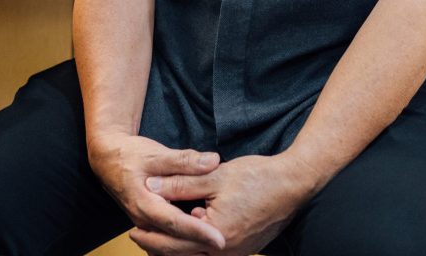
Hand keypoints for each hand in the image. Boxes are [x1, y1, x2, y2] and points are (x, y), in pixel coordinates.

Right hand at [86, 133, 226, 251]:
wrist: (107, 160)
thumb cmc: (130, 155)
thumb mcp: (156, 153)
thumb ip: (184, 160)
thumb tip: (213, 161)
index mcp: (145, 204)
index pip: (176, 223)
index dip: (199, 232)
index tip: (220, 238)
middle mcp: (143, 220)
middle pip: (173, 242)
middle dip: (199, 246)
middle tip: (226, 244)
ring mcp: (145, 225)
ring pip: (168, 246)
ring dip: (189, 248)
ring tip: (214, 249)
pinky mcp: (148, 224)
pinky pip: (164, 243)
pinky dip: (180, 246)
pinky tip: (197, 246)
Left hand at [132, 154, 319, 255]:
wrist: (293, 184)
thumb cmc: (256, 178)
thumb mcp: (213, 176)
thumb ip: (180, 183)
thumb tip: (150, 186)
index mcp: (216, 235)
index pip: (174, 242)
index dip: (151, 236)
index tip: (132, 230)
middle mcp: (226, 251)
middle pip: (183, 254)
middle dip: (159, 246)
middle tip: (138, 237)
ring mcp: (237, 252)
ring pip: (198, 255)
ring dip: (177, 248)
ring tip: (158, 239)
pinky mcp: (244, 248)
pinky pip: (212, 253)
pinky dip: (195, 247)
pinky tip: (188, 238)